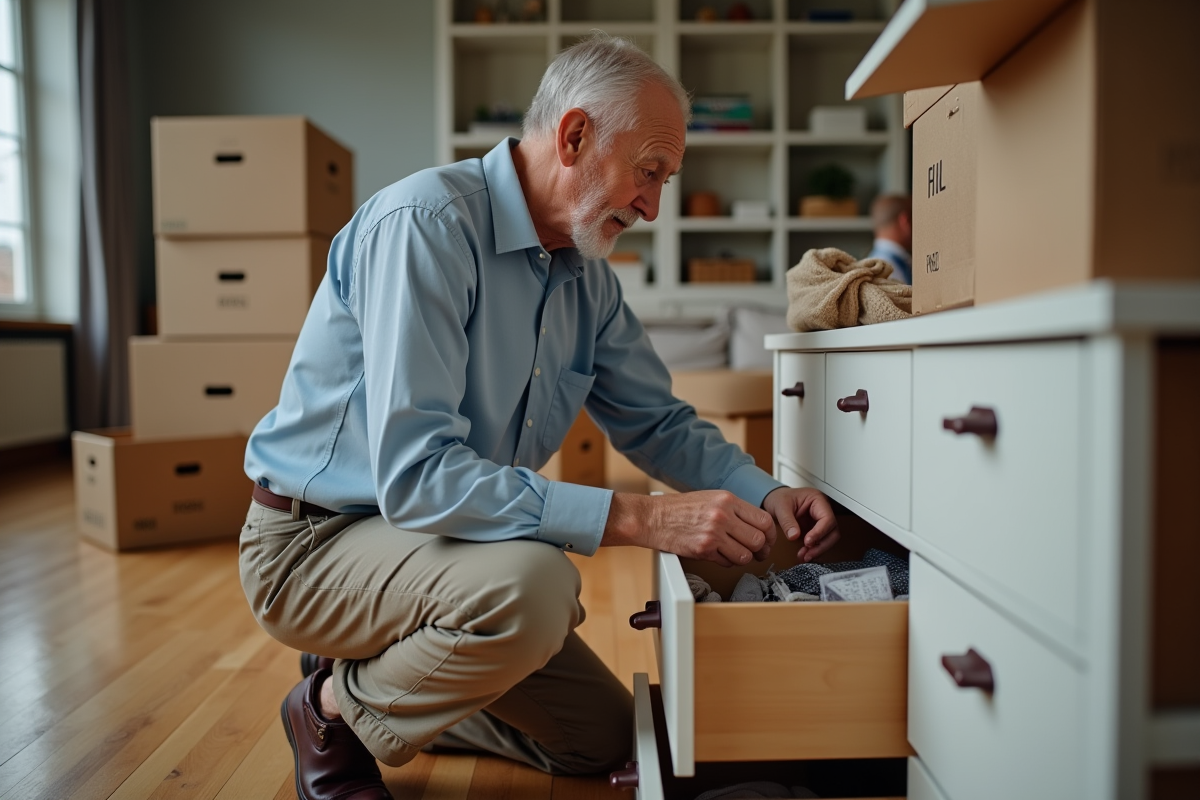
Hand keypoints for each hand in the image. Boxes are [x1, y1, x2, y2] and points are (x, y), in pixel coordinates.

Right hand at [602, 490, 776, 566]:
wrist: (652, 517)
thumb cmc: (679, 508)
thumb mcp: (711, 498)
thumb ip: (734, 509)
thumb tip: (756, 525)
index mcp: (728, 499)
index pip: (764, 520)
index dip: (770, 534)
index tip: (767, 540)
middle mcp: (723, 515)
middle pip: (759, 539)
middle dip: (760, 549)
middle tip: (756, 552)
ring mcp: (714, 533)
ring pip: (746, 554)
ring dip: (744, 558)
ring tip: (736, 554)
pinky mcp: (704, 549)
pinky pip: (728, 562)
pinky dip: (728, 562)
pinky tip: (720, 556)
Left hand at [761, 486, 838, 561]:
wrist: (774, 500)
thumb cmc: (779, 498)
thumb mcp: (780, 507)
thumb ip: (787, 521)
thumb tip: (794, 536)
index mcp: (818, 500)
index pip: (827, 518)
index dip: (820, 532)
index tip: (807, 541)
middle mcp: (822, 511)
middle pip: (832, 531)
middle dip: (822, 545)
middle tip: (808, 553)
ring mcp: (820, 521)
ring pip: (829, 539)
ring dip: (818, 550)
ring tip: (804, 556)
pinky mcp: (815, 530)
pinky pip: (820, 542)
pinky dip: (813, 550)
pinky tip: (804, 555)